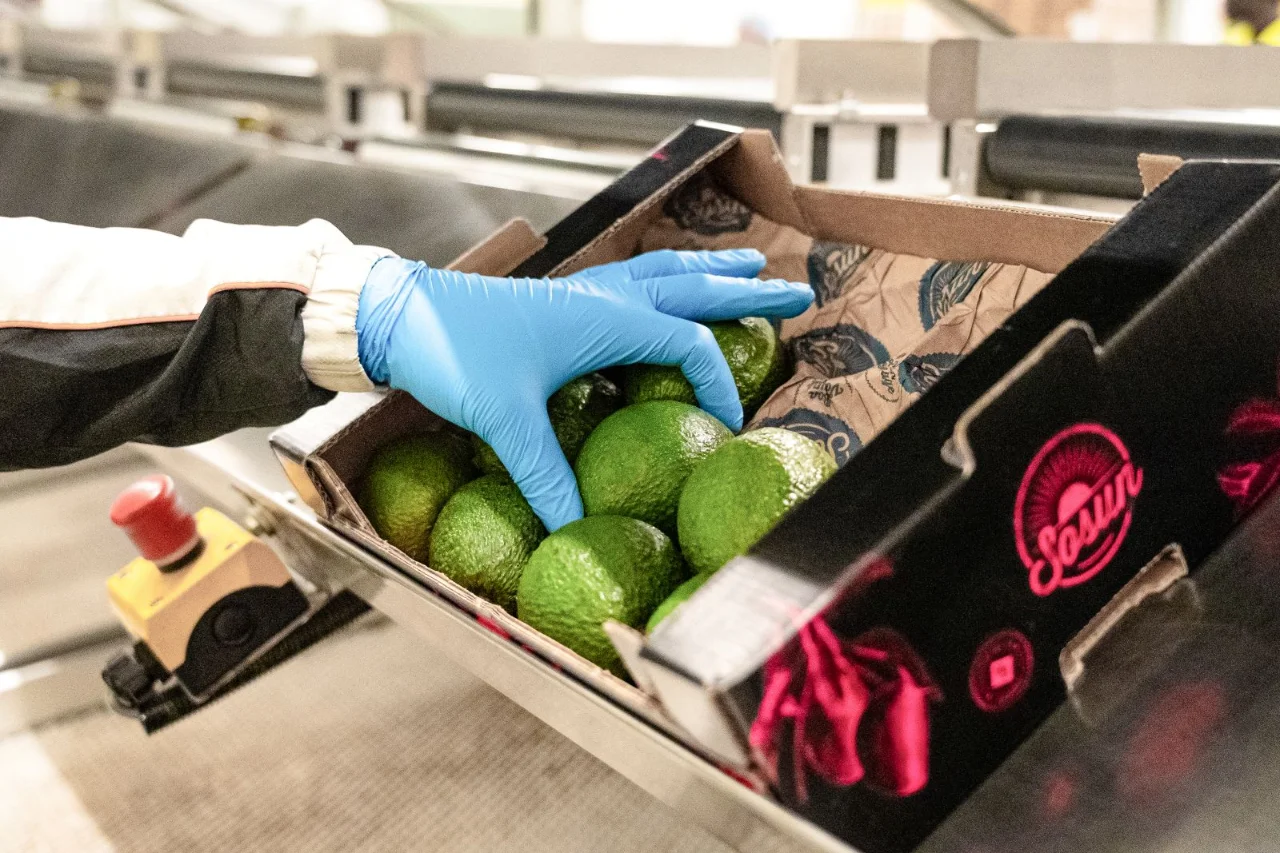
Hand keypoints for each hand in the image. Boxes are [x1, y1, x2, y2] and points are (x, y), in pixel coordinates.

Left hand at [356, 249, 813, 530]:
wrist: (398, 312)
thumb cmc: (453, 352)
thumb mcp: (504, 418)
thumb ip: (547, 477)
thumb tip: (578, 530)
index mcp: (604, 319)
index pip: (688, 346)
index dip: (717, 385)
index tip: (727, 427)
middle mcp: (602, 296)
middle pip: (693, 287)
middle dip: (746, 291)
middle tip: (798, 290)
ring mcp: (582, 291)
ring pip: (663, 272)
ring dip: (709, 269)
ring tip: (747, 262)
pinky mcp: (560, 296)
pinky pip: (631, 278)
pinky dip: (664, 276)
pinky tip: (663, 283)